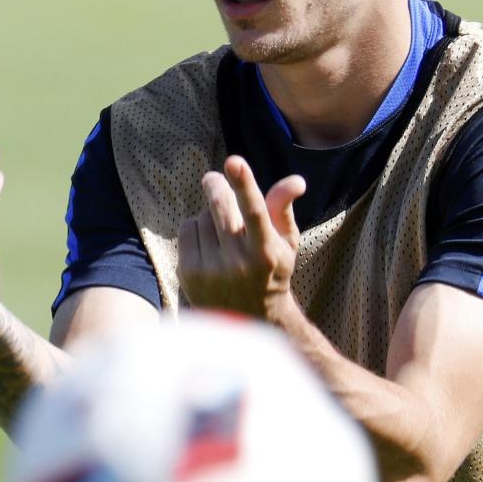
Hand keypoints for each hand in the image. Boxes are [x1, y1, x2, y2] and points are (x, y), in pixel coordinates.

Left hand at [177, 155, 306, 321]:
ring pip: (202, 216)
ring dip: (209, 214)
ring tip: (222, 231)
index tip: (234, 161)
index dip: (245, 184)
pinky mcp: (189, 274)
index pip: (255, 212)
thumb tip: (296, 180)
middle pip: (220, 207)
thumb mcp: (286, 243)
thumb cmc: (271, 271)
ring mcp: (211, 270)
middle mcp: (238, 263)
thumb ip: (284, 208)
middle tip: (214, 178)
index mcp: (266, 253)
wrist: (248, 319)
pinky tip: (208, 243)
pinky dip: (196, 227)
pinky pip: (186, 229)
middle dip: (215, 185)